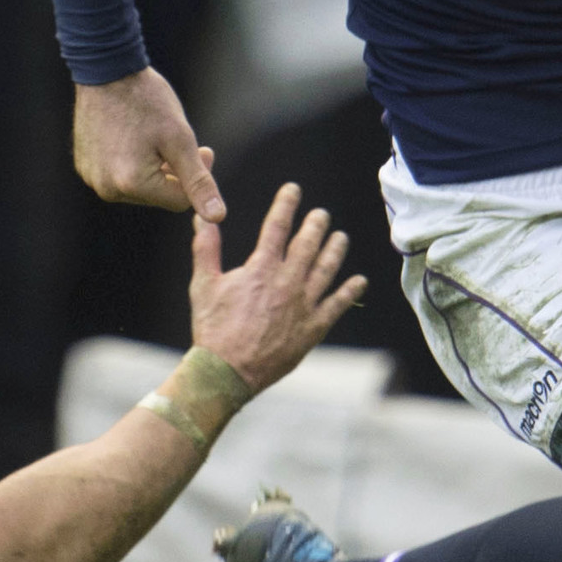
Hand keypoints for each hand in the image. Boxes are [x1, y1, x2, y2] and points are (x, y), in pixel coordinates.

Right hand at [72, 66, 221, 218]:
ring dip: (153, 168)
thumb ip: (198, 181)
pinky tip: (132, 135)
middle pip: (158, 195)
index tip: (203, 148)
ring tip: (151, 136)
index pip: (180, 201)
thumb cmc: (147, 100)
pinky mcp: (85, 166)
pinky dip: (131, 162)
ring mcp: (92, 178)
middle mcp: (107, 188)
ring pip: (140, 187)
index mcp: (131, 184)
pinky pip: (119, 176)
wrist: (106, 70)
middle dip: (173, 172)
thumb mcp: (180, 139)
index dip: (197, 175)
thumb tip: (217, 217)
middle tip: (178, 141)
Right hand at [190, 182, 368, 391]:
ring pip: (326, 270)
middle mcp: (287, 282)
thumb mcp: (203, 284)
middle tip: (321, 215)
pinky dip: (349, 291)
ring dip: (335, 251)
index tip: (294, 190)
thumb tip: (202, 217)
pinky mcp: (313, 328)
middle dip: (316, 225)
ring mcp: (303, 305)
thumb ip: (206, 247)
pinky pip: (337, 305)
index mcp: (261, 269)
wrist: (227, 371)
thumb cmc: (213, 328)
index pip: (277, 227)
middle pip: (307, 245)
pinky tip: (359, 280)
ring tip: (341, 238)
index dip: (286, 205)